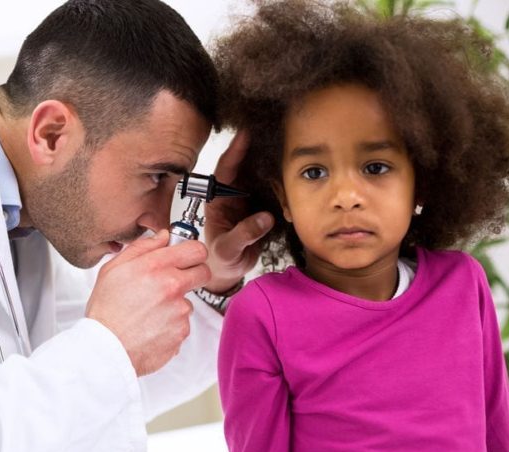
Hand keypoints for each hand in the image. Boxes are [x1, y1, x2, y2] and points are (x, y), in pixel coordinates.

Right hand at [86, 230, 210, 375]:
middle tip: (175, 282)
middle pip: (203, 272)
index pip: (196, 249)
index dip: (194, 252)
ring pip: (189, 300)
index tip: (189, 257)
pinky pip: (183, 323)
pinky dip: (171, 324)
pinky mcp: (182, 331)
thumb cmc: (106, 310)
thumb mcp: (113, 269)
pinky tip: (152, 326)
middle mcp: (172, 286)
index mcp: (156, 266)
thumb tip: (163, 237)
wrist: (106, 348)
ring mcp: (180, 310)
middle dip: (193, 274)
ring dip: (176, 304)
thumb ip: (142, 248)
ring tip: (150, 312)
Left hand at [203, 130, 274, 292]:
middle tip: (272, 127)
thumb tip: (265, 218)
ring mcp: (247, 196)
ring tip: (286, 139)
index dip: (235, 151)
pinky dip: (281, 175)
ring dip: (270, 157)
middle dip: (256, 145)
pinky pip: (271, 185)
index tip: (245, 133)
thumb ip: (244, 234)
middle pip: (244, 163)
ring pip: (259, 171)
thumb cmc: (222, 259)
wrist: (229, 268)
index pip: (225, 169)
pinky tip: (292, 165)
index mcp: (217, 199)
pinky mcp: (261, 202)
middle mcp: (232, 193)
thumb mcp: (229, 250)